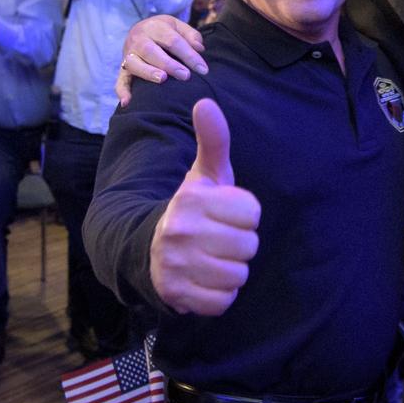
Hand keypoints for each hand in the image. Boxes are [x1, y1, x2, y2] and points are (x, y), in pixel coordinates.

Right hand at [116, 16, 207, 104]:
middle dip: (169, 64)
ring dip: (147, 72)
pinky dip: (122, 91)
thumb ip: (191, 35)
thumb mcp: (178, 26)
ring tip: (162, 79)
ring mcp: (128, 54)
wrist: (140, 30)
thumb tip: (199, 48)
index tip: (203, 70)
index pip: (173, 41)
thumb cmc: (165, 32)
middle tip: (185, 76)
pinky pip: (120, 80)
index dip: (189, 55)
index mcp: (154, 27)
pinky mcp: (123, 68)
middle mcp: (138, 39)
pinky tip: (127, 102)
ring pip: (134, 63)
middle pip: (151, 50)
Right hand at [149, 99, 260, 315]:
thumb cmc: (193, 209)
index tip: (225, 215)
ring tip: (211, 259)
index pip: (252, 213)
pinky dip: (219, 295)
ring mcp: (175, 264)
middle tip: (217, 239)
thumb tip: (206, 101)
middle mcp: (179, 230)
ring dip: (230, 271)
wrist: (150, 250)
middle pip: (249, 246)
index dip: (244, 215)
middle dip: (240, 245)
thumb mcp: (205, 175)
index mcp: (191, 198)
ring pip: (239, 275)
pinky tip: (204, 280)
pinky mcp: (176, 294)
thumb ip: (213, 141)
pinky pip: (223, 301)